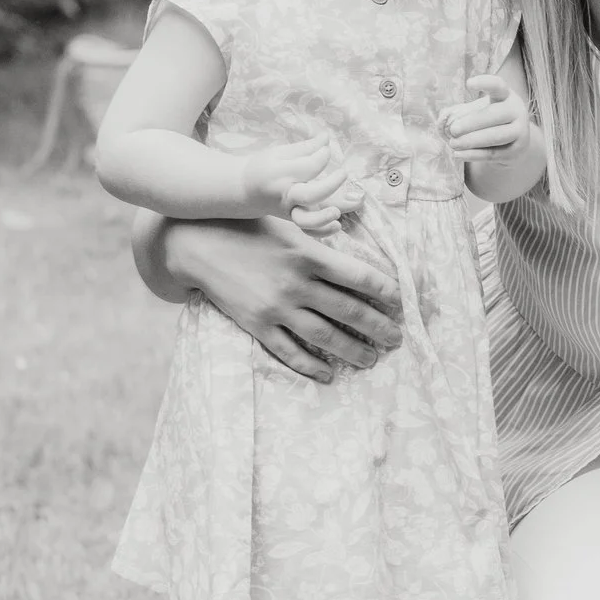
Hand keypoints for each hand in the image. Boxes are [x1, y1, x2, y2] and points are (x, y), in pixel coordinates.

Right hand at [159, 217, 404, 381]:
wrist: (198, 244)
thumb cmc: (249, 228)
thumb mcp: (290, 225)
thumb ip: (321, 240)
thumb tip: (354, 253)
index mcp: (309, 254)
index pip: (359, 276)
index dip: (385, 291)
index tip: (401, 302)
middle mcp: (296, 283)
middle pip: (349, 310)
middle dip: (378, 327)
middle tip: (397, 339)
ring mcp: (276, 307)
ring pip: (324, 336)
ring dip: (352, 350)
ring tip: (371, 359)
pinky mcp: (257, 325)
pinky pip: (289, 351)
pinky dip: (310, 365)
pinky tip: (328, 373)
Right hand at [241, 136, 363, 232]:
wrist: (246, 191)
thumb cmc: (265, 167)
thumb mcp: (280, 153)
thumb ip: (306, 147)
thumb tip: (326, 137)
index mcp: (281, 174)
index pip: (309, 166)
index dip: (323, 156)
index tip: (326, 150)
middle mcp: (286, 195)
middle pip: (310, 195)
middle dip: (331, 186)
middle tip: (343, 173)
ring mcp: (290, 210)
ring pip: (306, 221)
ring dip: (324, 218)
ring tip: (337, 211)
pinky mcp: (295, 219)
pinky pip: (309, 231)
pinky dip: (323, 232)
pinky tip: (337, 225)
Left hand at [441, 75, 535, 165]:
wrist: (515, 141)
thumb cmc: (490, 120)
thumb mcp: (480, 110)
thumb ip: (462, 112)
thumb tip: (444, 119)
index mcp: (506, 95)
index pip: (498, 85)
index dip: (484, 83)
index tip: (468, 84)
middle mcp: (516, 111)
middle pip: (495, 115)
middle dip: (472, 122)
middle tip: (452, 130)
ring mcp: (520, 131)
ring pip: (496, 136)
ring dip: (472, 140)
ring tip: (453, 144)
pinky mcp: (516, 150)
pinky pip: (493, 154)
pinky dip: (474, 155)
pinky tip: (458, 154)